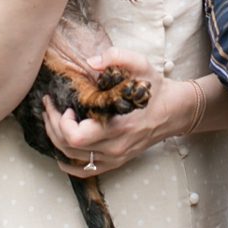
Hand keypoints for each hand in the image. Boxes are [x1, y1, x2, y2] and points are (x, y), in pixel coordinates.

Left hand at [42, 50, 176, 175]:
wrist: (175, 111)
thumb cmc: (156, 89)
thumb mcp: (141, 65)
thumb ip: (117, 57)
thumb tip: (91, 62)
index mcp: (119, 127)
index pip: (77, 137)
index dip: (63, 123)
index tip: (67, 106)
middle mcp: (115, 147)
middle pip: (68, 148)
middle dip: (53, 127)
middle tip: (52, 108)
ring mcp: (115, 158)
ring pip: (71, 159)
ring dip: (56, 141)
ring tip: (55, 121)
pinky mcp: (115, 162)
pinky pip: (83, 170)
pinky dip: (67, 162)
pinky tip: (63, 146)